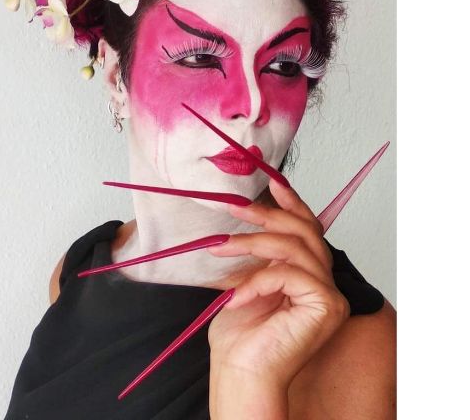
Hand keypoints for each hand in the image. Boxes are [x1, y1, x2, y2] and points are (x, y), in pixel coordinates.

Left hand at [206, 177, 349, 389]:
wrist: (240, 370)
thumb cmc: (240, 330)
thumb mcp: (247, 276)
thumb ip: (259, 251)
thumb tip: (247, 210)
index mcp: (308, 274)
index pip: (307, 230)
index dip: (292, 202)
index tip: (272, 181)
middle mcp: (325, 282)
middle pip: (304, 231)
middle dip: (266, 214)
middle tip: (232, 205)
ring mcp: (330, 295)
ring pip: (294, 247)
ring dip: (251, 243)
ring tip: (220, 248)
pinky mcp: (326, 305)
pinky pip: (289, 273)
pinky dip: (257, 279)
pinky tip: (236, 297)